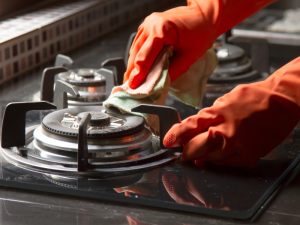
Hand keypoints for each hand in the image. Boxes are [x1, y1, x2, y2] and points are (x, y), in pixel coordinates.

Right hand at [124, 4, 214, 88]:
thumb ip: (172, 71)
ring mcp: (148, 24)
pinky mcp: (147, 26)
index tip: (133, 86)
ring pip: (134, 49)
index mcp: (162, 30)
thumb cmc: (200, 32)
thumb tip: (159, 83)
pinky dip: (137, 56)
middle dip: (132, 71)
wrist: (204, 15)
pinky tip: (136, 67)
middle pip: (136, 53)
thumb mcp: (189, 57)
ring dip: (132, 64)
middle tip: (130, 86)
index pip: (145, 57)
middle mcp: (151, 24)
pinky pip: (138, 44)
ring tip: (131, 79)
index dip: (138, 74)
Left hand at [163, 58, 299, 166]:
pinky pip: (226, 165)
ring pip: (209, 160)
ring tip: (200, 153)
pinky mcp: (248, 156)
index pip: (188, 128)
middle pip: (195, 149)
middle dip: (186, 152)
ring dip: (201, 158)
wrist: (281, 101)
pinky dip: (218, 162)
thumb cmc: (253, 98)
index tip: (167, 142)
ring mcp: (237, 146)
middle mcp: (225, 132)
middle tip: (183, 152)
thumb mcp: (224, 100)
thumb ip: (208, 116)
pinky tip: (216, 156)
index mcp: (217, 114)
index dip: (174, 136)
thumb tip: (194, 128)